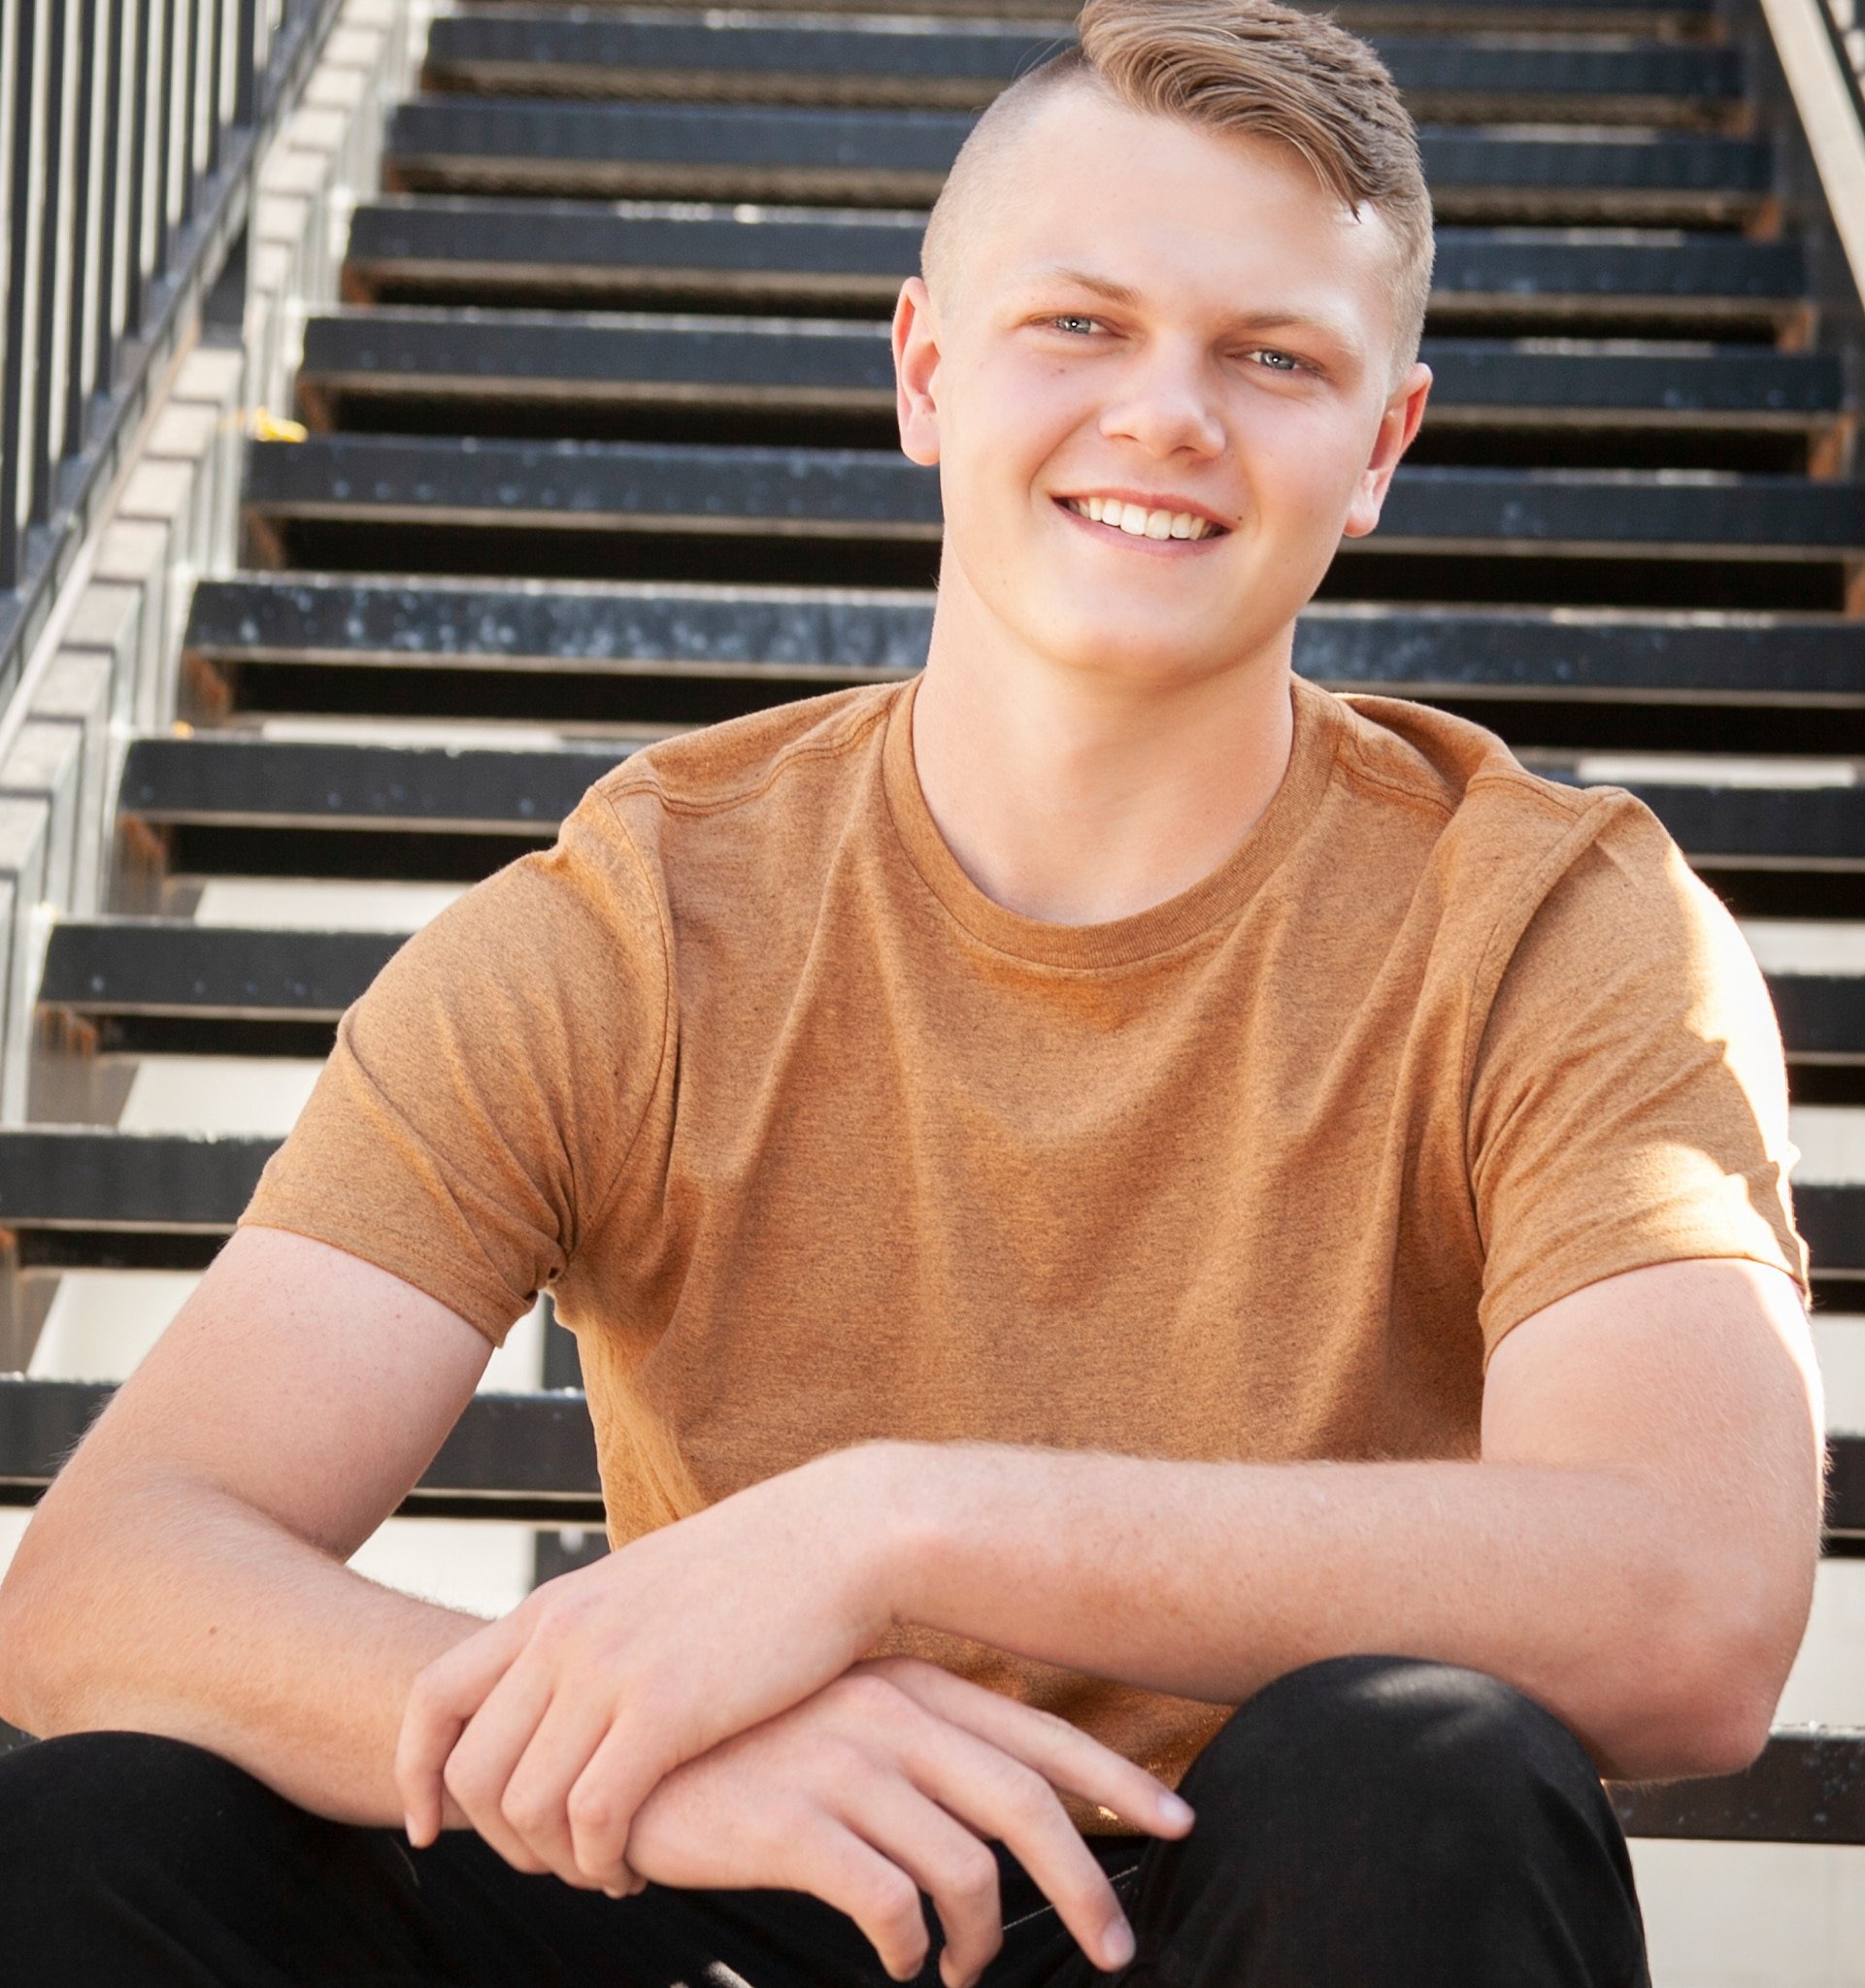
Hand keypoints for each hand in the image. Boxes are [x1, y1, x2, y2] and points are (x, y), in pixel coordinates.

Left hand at [395, 1449, 894, 1878]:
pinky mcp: (666, 1707)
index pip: (432, 1697)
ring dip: (556, 1864)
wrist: (842, 1534)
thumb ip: (596, 1633)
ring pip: (525, 1807)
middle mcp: (563, 1633)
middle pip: (472, 1771)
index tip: (435, 1826)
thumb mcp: (649, 1587)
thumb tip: (569, 1690)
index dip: (418, 1774)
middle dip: (501, 1843)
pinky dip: (601, 1863)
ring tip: (606, 1872)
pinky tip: (637, 1869)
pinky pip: (592, 1818)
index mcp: (555, 1604)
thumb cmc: (764, 1568)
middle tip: (556, 1865)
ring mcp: (609, 1667)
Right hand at [627, 1657, 1194, 1987]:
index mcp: (912, 1687)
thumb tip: (999, 1814)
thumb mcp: (840, 1721)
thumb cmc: (741, 1741)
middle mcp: (890, 1714)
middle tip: (1114, 1950)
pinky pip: (887, 1902)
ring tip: (963, 1971)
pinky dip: (909, 1947)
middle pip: (1028, 1803)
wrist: (620, 1736)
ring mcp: (841, 1763)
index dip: (1117, 1779)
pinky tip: (897, 1964)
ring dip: (981, 1939)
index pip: (1042, 1732)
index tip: (1177, 1822)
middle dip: (1087, 1885)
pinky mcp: (790, 1819)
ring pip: (964, 1868)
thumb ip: (918, 1749)